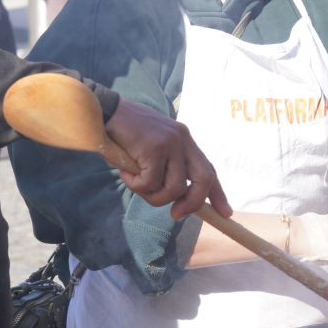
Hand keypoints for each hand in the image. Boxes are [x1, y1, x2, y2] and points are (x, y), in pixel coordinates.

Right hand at [104, 100, 230, 219]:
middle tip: (176, 215)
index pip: (209, 169)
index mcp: (184, 140)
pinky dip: (135, 185)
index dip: (217, 193)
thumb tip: (177, 201)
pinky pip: (150, 183)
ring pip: (175, 188)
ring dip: (153, 196)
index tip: (225, 213)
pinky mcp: (155, 147)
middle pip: (204, 179)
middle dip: (193, 203)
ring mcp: (170, 142)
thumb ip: (166, 169)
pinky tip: (124, 172)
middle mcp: (182, 139)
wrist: (103, 111)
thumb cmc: (122, 135)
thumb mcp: (152, 151)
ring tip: (135, 183)